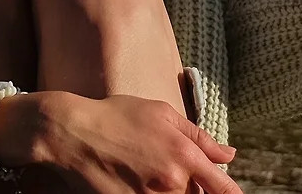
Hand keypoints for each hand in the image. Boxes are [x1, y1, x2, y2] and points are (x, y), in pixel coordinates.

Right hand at [0, 92, 240, 192]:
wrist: (73, 135)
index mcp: (184, 156)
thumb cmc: (118, 117)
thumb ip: (200, 137)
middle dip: (195, 188)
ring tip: (153, 173)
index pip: (222, 188)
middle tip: (171, 168)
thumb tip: (229, 155)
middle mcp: (171, 183)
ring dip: (174, 192)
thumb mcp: (163, 115)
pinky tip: (142, 182)